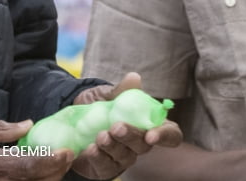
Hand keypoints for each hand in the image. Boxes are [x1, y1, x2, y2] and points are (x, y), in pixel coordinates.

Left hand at [69, 72, 184, 179]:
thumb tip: (134, 78)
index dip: (165, 136)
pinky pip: (106, 166)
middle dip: (130, 136)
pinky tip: (91, 149)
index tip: (152, 134)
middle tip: (116, 127)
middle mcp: (140, 143)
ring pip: (125, 156)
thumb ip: (122, 90)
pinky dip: (99, 157)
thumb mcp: (108, 95)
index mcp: (149, 123)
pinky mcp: (107, 168)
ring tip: (100, 136)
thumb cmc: (100, 107)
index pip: (170, 134)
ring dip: (112, 146)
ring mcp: (124, 157)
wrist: (74, 121)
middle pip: (144, 146)